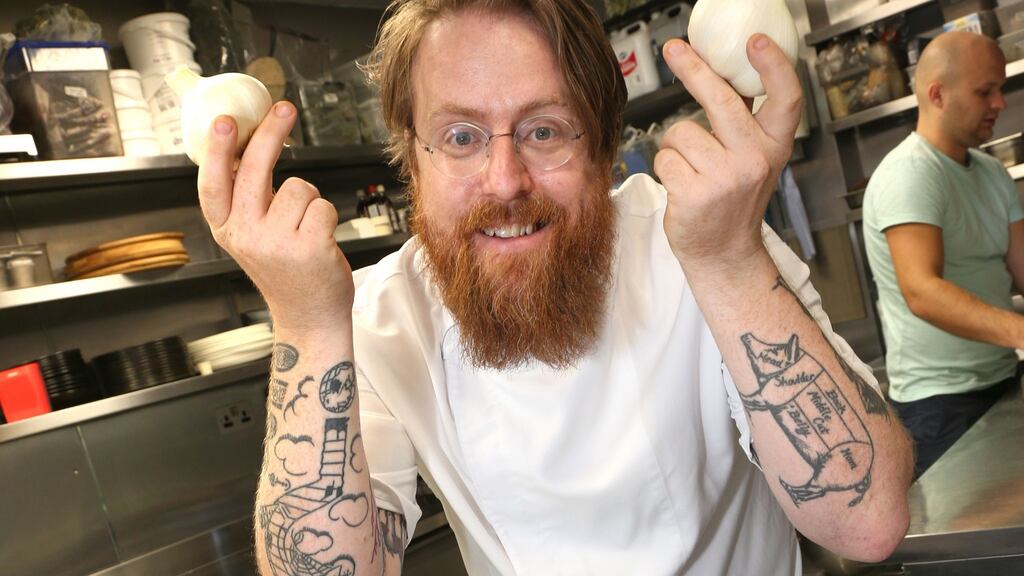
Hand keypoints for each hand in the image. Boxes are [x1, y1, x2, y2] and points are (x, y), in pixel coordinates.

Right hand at [196, 102, 353, 331]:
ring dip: (310, 200)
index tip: (224, 121)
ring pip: (300, 187)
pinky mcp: (309, 247)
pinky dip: (327, 216)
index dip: (217, 150)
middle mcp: (246, 236)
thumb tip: (250, 148)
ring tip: (307, 229)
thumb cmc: (286, 272)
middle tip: (285, 108)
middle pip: (255, 170)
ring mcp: (277, 243)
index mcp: (227, 231)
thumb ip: (249, 201)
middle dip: (271, 133)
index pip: (214, 184)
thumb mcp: (254, 238)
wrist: (310, 318)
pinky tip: (321, 239)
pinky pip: (322, 205)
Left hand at [655, 34, 801, 273]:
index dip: (773, 66)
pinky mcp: (695, 194)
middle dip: (694, 70)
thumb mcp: (754, 159)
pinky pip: (665, 158)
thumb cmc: (733, 201)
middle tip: (674, 50)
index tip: (754, 42)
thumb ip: (746, 122)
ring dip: (676, 147)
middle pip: (722, 100)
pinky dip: (666, 168)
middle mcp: (755, 159)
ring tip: (691, 169)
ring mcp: (726, 178)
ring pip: (681, 133)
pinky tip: (682, 185)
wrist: (724, 253)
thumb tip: (722, 72)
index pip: (785, 98)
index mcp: (774, 146)